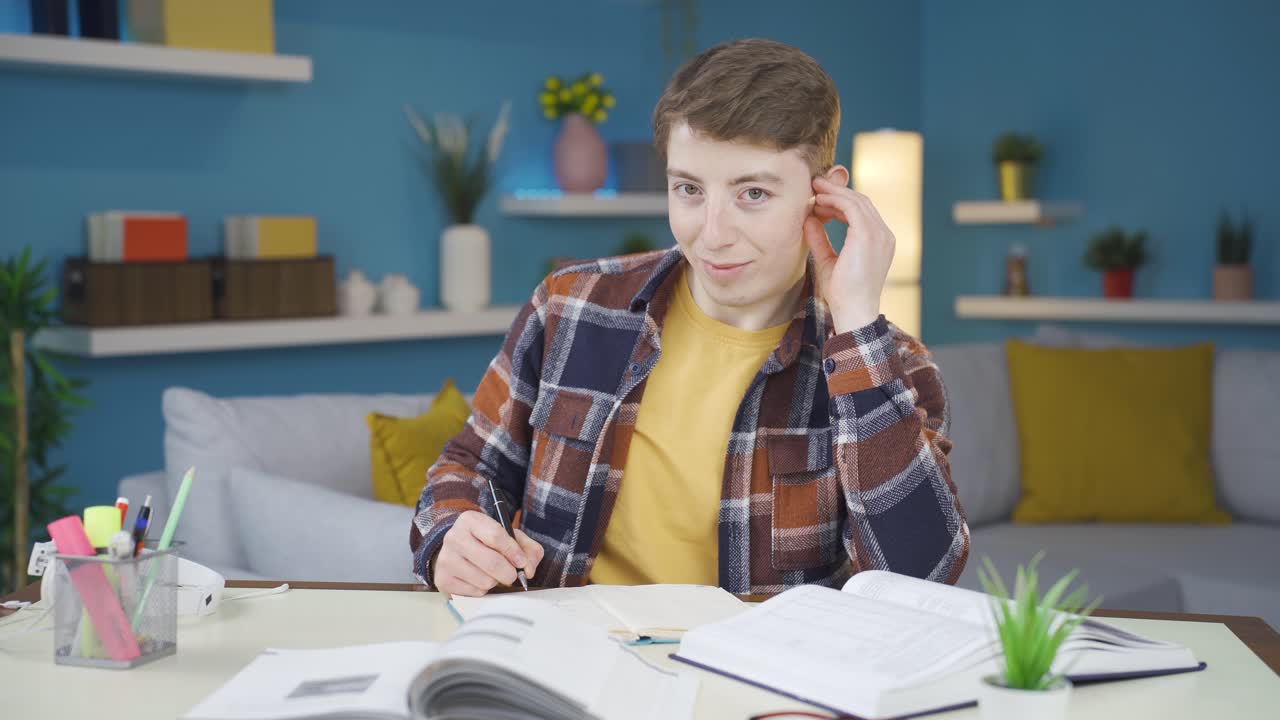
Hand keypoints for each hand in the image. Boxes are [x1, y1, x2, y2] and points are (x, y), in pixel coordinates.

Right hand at [434, 510, 544, 596]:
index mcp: (470, 520)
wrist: (455, 551)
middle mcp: (454, 537)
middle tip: (512, 574)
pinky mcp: (443, 580)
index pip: (496, 535)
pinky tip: (478, 579)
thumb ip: (527, 548)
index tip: (521, 562)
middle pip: (492, 562)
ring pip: (485, 580)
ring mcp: (446, 560)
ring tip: (490, 573)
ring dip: (495, 581)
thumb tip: (529, 570)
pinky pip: (475, 592)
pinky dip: (482, 589)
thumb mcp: (508, 536)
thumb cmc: (487, 542)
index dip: (513, 551)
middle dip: (509, 572)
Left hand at [802, 175, 895, 333]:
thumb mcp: (827, 261)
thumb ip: (820, 240)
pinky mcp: (868, 235)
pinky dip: (835, 200)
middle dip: (837, 191)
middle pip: (861, 202)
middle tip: (816, 184)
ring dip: (834, 192)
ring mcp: (879, 234)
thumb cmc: (842, 294)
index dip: (840, 201)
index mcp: (879, 242)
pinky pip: (852, 207)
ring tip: (815, 188)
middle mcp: (883, 235)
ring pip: (857, 201)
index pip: (862, 212)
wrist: (852, 311)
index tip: (820, 198)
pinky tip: (820, 200)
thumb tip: (809, 220)